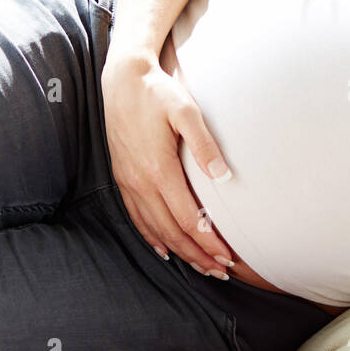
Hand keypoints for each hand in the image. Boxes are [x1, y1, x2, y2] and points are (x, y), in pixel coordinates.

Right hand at [100, 50, 235, 275]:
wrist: (121, 79)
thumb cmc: (157, 92)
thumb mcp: (185, 110)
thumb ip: (204, 144)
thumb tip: (223, 176)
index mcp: (158, 170)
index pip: (187, 219)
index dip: (208, 242)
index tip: (227, 256)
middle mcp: (140, 182)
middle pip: (171, 232)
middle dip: (197, 255)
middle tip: (221, 270)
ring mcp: (129, 182)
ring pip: (154, 229)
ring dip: (178, 251)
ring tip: (201, 266)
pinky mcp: (122, 177)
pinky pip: (136, 217)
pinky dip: (151, 237)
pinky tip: (163, 249)